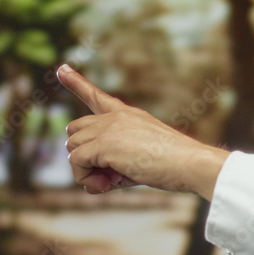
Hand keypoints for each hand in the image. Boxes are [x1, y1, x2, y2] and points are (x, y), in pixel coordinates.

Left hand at [57, 64, 228, 198]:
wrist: (191, 164)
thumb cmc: (174, 166)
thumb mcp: (140, 163)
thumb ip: (114, 170)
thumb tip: (90, 185)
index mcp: (128, 115)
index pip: (96, 96)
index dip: (76, 82)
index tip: (61, 69)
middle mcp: (115, 117)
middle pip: (74, 131)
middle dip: (82, 155)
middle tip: (106, 177)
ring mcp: (108, 128)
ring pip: (72, 148)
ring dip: (84, 170)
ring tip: (108, 183)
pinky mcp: (103, 144)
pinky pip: (76, 162)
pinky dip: (85, 178)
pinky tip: (105, 185)